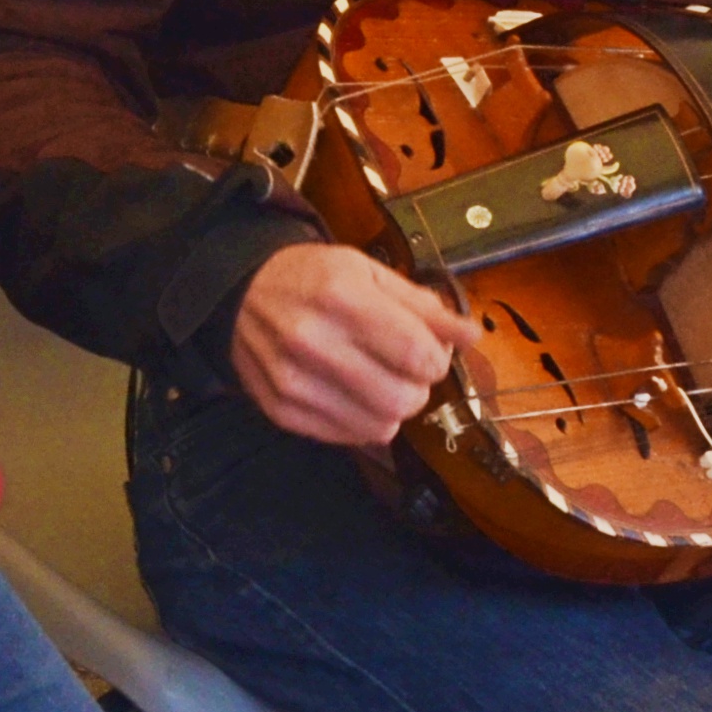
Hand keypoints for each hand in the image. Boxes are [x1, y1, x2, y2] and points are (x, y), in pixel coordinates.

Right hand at [233, 240, 471, 445]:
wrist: (241, 291)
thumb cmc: (313, 277)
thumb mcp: (369, 272)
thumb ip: (422, 307)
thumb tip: (471, 335)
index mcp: (342, 297)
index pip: (418, 354)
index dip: (437, 360)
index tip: (429, 352)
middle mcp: (313, 340)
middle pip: (403, 398)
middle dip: (418, 388)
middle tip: (405, 370)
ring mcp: (293, 381)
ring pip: (380, 427)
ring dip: (392, 409)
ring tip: (379, 382)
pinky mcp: (281, 410)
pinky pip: (347, 438)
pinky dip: (362, 422)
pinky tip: (352, 394)